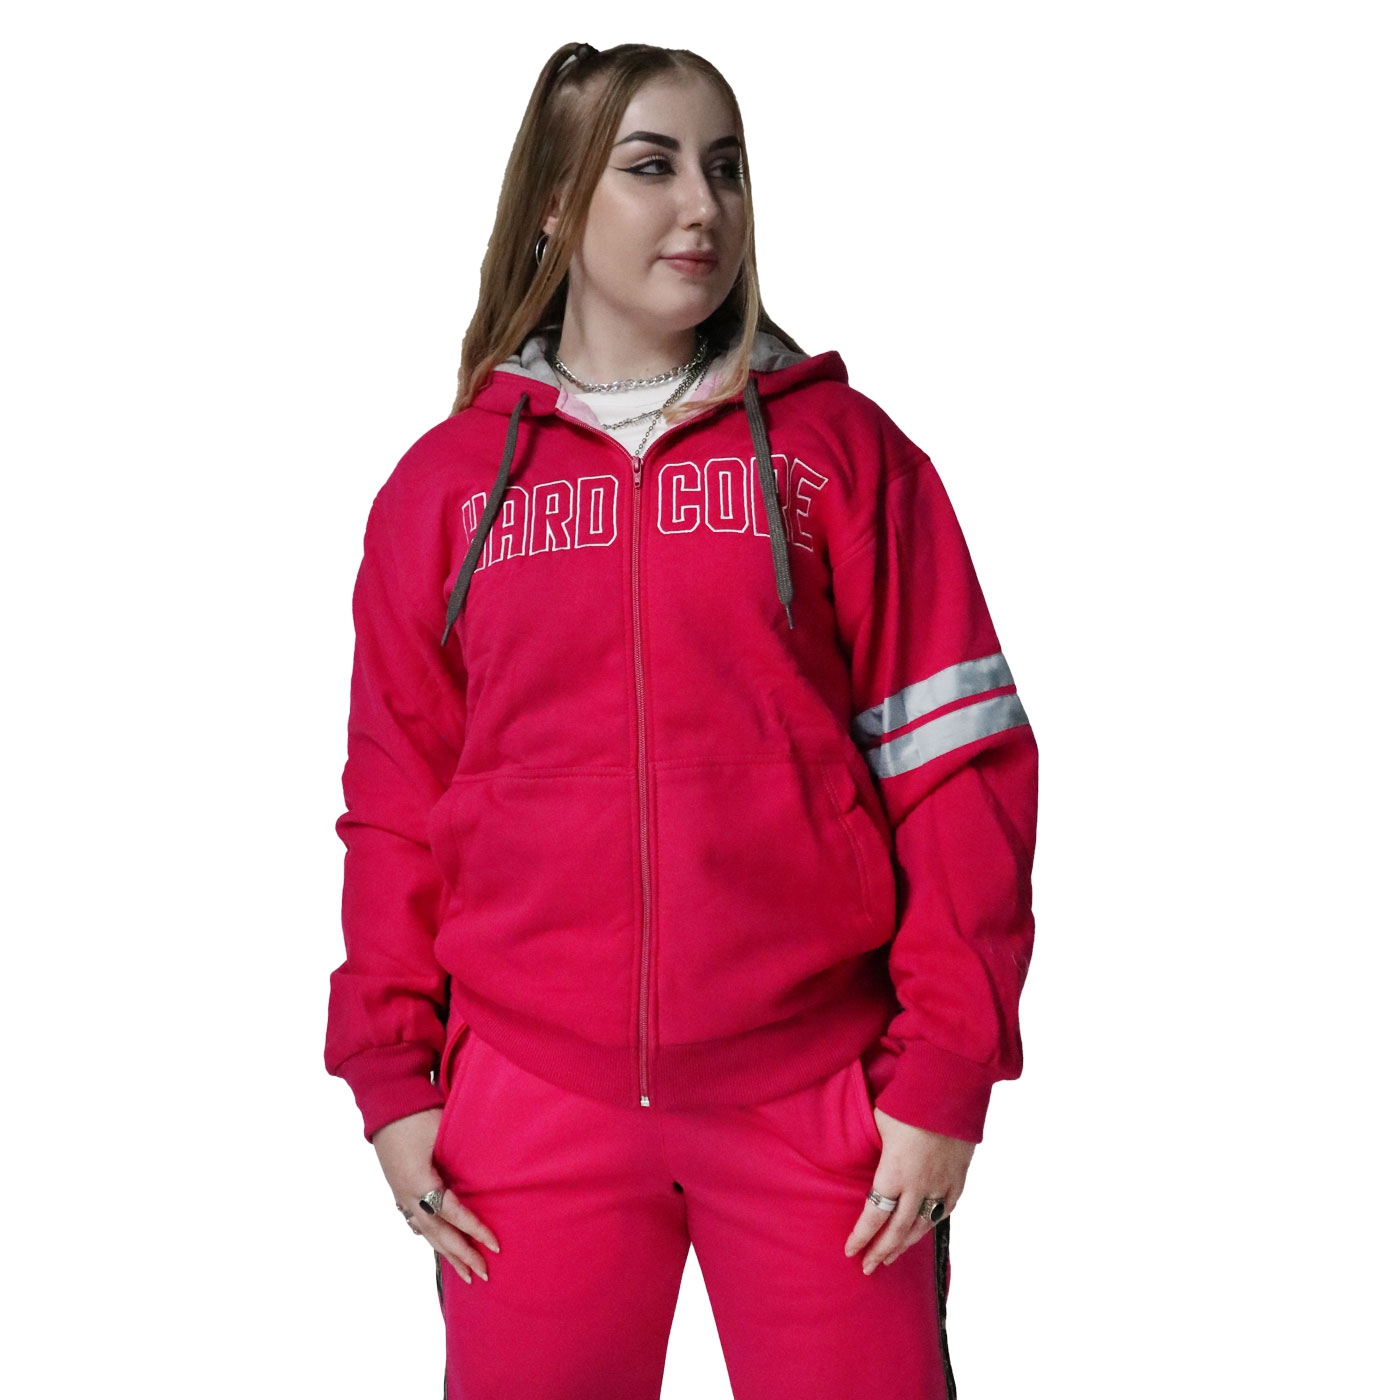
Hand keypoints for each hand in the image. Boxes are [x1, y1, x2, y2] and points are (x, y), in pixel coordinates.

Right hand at [371, 1107, 501, 1284]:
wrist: (387, 1102)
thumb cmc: (418, 1114)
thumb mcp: (443, 1133)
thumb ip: (462, 1158)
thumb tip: (488, 1176)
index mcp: (420, 1182)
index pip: (453, 1214)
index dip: (474, 1230)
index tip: (495, 1245)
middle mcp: (408, 1195)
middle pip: (438, 1233)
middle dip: (461, 1255)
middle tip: (483, 1275)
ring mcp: (402, 1194)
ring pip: (426, 1232)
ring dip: (446, 1252)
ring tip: (464, 1274)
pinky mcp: (400, 1188)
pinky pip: (417, 1220)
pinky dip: (431, 1236)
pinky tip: (436, 1243)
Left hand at [843, 1107, 974, 1273]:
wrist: (950, 1088)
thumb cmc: (908, 1100)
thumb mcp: (878, 1123)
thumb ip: (873, 1148)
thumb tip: (862, 1158)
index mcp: (894, 1172)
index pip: (874, 1215)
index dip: (861, 1236)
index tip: (850, 1251)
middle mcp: (919, 1185)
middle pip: (898, 1229)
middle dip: (881, 1251)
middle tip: (867, 1268)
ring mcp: (942, 1184)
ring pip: (922, 1224)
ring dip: (905, 1243)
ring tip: (890, 1257)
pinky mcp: (959, 1177)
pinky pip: (945, 1209)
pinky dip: (931, 1223)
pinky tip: (922, 1230)